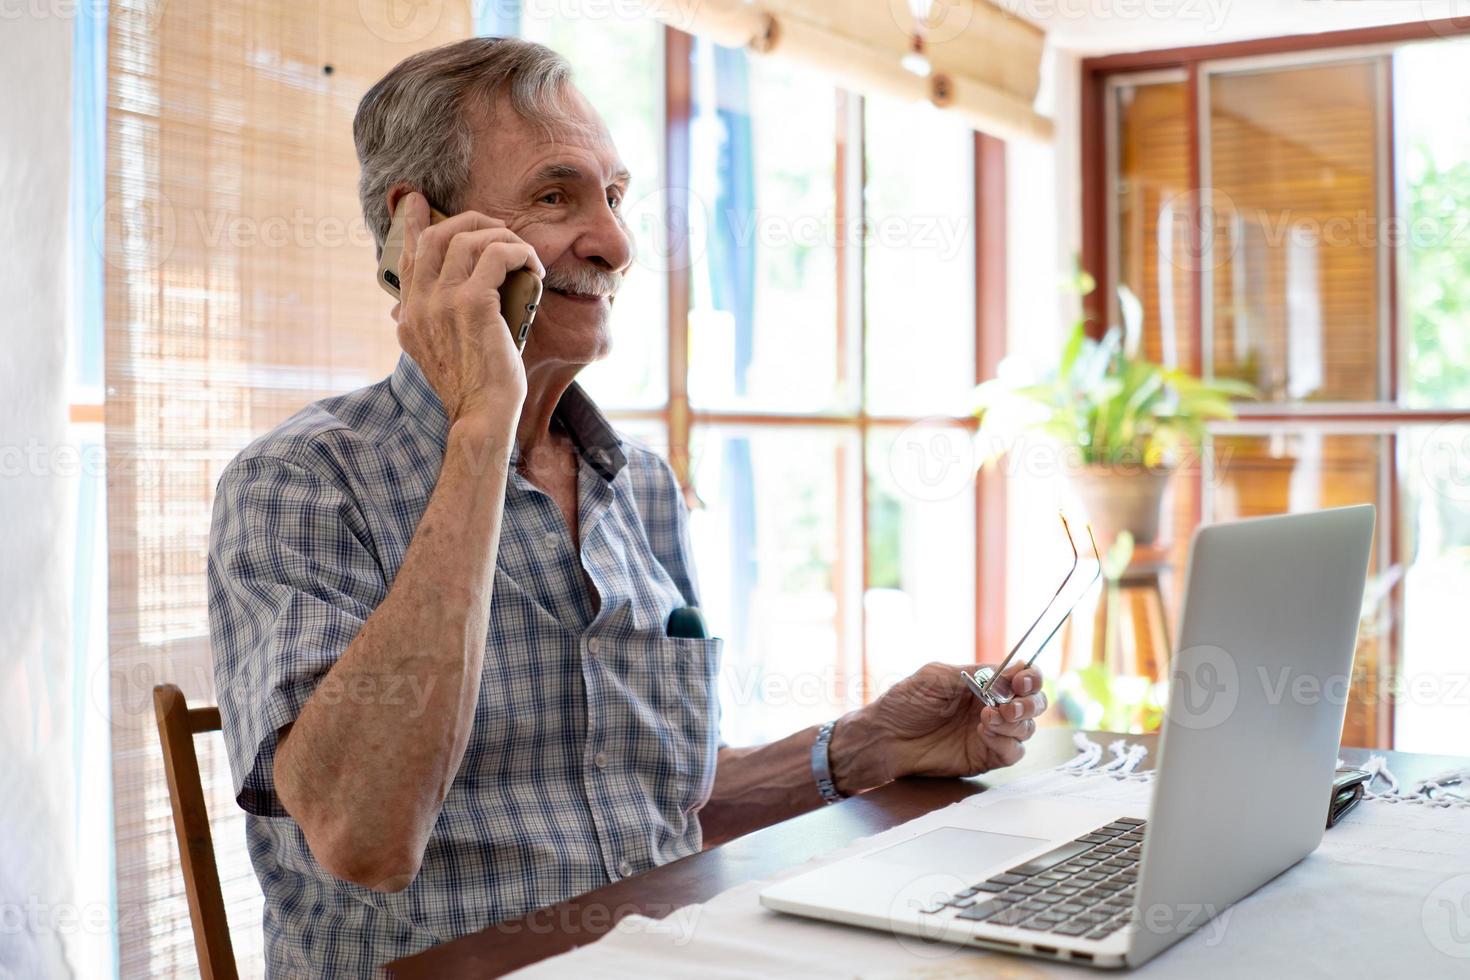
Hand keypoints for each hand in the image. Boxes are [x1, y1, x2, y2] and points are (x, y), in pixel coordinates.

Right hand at [394, 192, 544, 424]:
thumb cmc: (474, 389)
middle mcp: (418, 305)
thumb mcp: (441, 355)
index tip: (419, 201)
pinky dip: (519, 252)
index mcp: (409, 316)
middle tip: (496, 227)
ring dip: (500, 236)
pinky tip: (533, 266)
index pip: (408, 257)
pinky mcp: (471, 304)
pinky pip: (496, 255)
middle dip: (469, 221)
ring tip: (520, 251)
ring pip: (466, 239)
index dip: (415, 224)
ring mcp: (441, 302)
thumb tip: (435, 305)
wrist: (482, 416)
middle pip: (436, 236)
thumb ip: (433, 325)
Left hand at [829, 660, 1047, 794]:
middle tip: (1008, 705)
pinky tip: (984, 734)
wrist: (885, 738)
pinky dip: (1006, 743)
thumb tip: (1012, 672)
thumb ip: (976, 674)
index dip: (1031, 676)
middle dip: (1029, 702)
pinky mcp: (986, 757)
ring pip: (1027, 728)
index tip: (1022, 680)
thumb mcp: (937, 677)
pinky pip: (1013, 752)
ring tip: (987, 718)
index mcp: (985, 683)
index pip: (1023, 676)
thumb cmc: (905, 703)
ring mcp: (992, 733)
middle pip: (1034, 703)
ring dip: (1016, 722)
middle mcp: (993, 706)